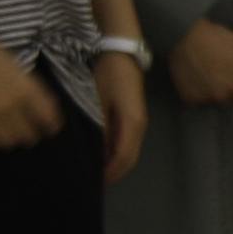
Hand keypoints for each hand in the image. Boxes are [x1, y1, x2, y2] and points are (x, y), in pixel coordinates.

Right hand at [0, 33, 66, 149]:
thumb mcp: (17, 69)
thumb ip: (31, 90)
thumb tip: (42, 110)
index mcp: (26, 90)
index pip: (47, 118)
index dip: (51, 125)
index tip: (51, 129)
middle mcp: (10, 105)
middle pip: (28, 135)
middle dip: (31, 134)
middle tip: (29, 132)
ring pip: (8, 141)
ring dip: (11, 138)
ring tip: (10, 133)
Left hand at [95, 54, 148, 184]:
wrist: (121, 51)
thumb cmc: (108, 74)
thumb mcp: (98, 101)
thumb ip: (99, 128)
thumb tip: (96, 152)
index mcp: (133, 124)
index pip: (124, 158)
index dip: (110, 173)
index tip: (93, 182)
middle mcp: (139, 125)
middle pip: (130, 158)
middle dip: (114, 172)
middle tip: (93, 181)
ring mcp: (138, 120)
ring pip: (129, 150)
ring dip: (115, 162)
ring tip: (95, 169)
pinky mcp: (133, 115)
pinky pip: (127, 140)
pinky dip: (116, 151)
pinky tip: (102, 151)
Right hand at [164, 18, 232, 109]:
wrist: (184, 36)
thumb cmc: (217, 39)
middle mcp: (222, 97)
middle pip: (232, 99)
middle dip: (231, 89)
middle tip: (224, 71)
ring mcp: (203, 99)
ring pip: (214, 99)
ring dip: (215, 90)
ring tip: (209, 72)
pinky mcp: (188, 98)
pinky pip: (198, 98)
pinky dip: (199, 90)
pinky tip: (197, 76)